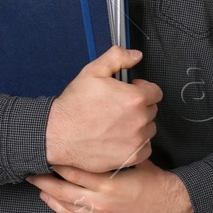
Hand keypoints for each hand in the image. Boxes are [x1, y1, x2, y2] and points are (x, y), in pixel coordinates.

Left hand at [28, 162, 194, 212]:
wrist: (169, 206)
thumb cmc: (153, 181)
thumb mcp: (133, 161)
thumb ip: (112, 156)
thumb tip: (93, 142)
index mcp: (108, 183)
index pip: (74, 171)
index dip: (57, 163)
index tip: (47, 155)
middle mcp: (101, 202)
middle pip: (63, 190)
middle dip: (45, 181)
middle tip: (31, 171)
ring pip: (66, 206)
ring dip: (49, 195)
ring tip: (37, 185)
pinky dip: (61, 210)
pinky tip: (52, 202)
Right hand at [45, 47, 161, 172]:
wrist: (56, 134)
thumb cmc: (74, 105)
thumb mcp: (92, 71)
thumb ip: (118, 58)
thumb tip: (136, 55)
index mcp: (135, 98)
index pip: (155, 92)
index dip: (142, 90)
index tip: (130, 92)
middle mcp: (139, 120)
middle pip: (151, 110)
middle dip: (139, 107)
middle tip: (118, 108)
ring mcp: (136, 140)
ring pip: (148, 129)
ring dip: (138, 125)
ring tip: (116, 124)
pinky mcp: (130, 157)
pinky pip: (145, 148)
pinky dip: (136, 144)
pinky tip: (119, 139)